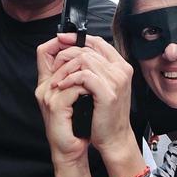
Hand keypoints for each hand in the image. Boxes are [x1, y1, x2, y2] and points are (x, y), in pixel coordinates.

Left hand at [36, 34, 138, 162]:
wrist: (114, 138)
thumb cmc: (105, 114)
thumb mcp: (102, 86)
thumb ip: (94, 69)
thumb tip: (75, 51)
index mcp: (120, 66)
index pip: (97, 42)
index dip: (77, 38)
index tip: (61, 39)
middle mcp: (121, 70)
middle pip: (88, 49)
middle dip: (66, 54)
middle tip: (54, 66)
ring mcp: (116, 80)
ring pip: (84, 59)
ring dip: (65, 68)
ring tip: (57, 80)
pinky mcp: (108, 92)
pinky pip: (83, 76)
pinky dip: (69, 79)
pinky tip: (62, 86)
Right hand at [36, 35, 93, 165]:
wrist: (69, 150)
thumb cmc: (74, 126)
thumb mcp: (75, 98)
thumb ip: (77, 81)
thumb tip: (90, 62)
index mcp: (46, 83)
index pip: (43, 52)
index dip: (60, 42)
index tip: (78, 41)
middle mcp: (44, 87)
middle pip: (56, 55)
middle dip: (79, 54)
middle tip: (96, 59)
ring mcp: (48, 96)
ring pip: (68, 70)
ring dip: (86, 71)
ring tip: (98, 78)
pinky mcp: (55, 106)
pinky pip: (73, 87)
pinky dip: (87, 87)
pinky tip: (95, 92)